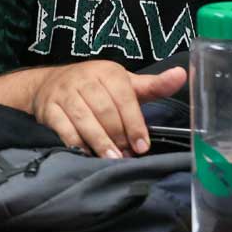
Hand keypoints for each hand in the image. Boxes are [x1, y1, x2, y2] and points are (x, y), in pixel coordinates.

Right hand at [27, 61, 185, 157]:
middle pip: (104, 111)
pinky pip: (63, 128)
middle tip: (126, 156)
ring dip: (99, 142)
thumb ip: (154, 85)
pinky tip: (86, 154)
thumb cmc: (95, 87)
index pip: (124, 98)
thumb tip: (183, 75)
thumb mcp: (124, 84)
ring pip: (84, 119)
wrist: (48, 85)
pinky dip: (76, 143)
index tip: (142, 146)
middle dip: (118, 136)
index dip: (134, 124)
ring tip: (111, 159)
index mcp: (108, 72)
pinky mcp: (48, 108)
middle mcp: (84, 79)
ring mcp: (64, 93)